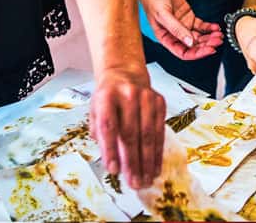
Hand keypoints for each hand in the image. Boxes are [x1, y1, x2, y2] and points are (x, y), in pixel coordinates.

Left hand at [89, 67, 165, 189]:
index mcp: (106, 97)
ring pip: (148, 134)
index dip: (111, 150)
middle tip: (134, 182)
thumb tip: (113, 162)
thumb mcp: (95, 111)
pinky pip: (160, 131)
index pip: (109, 126)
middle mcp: (128, 95)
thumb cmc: (107, 98)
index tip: (114, 171)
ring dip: (147, 160)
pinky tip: (155, 166)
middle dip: (133, 161)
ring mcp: (147, 97)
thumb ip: (101, 134)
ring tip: (146, 179)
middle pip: (131, 133)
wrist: (125, 73)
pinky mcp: (160, 102)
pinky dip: (158, 151)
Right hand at [139, 0, 222, 59]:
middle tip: (218, 41)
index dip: (197, 53)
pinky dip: (209, 27)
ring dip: (210, 37)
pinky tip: (215, 27)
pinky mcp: (188, 16)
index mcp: (165, 37)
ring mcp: (183, 25)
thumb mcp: (163, 15)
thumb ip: (176, 29)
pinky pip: (201, 25)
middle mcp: (175, 33)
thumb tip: (189, 42)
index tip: (209, 50)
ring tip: (219, 34)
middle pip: (194, 45)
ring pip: (199, 36)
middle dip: (207, 44)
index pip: (183, 52)